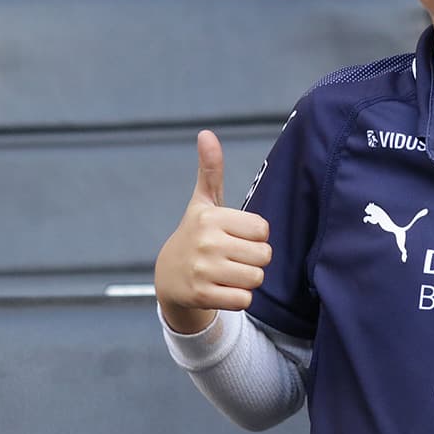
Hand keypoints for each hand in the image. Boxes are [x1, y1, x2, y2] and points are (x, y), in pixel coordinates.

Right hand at [154, 130, 271, 333]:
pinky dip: (239, 298)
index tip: (236, 236)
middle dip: (255, 259)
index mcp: (211, 218)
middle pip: (264, 256)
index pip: (263, 229)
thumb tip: (206, 133)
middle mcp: (206, 242)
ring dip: (248, 280)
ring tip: (229, 273)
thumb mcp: (203, 202)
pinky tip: (223, 289)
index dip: (255, 236)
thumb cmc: (197, 235)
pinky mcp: (202, 296)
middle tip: (234, 257)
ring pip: (256, 278)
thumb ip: (210, 170)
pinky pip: (244, 300)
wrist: (168, 277)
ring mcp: (203, 271)